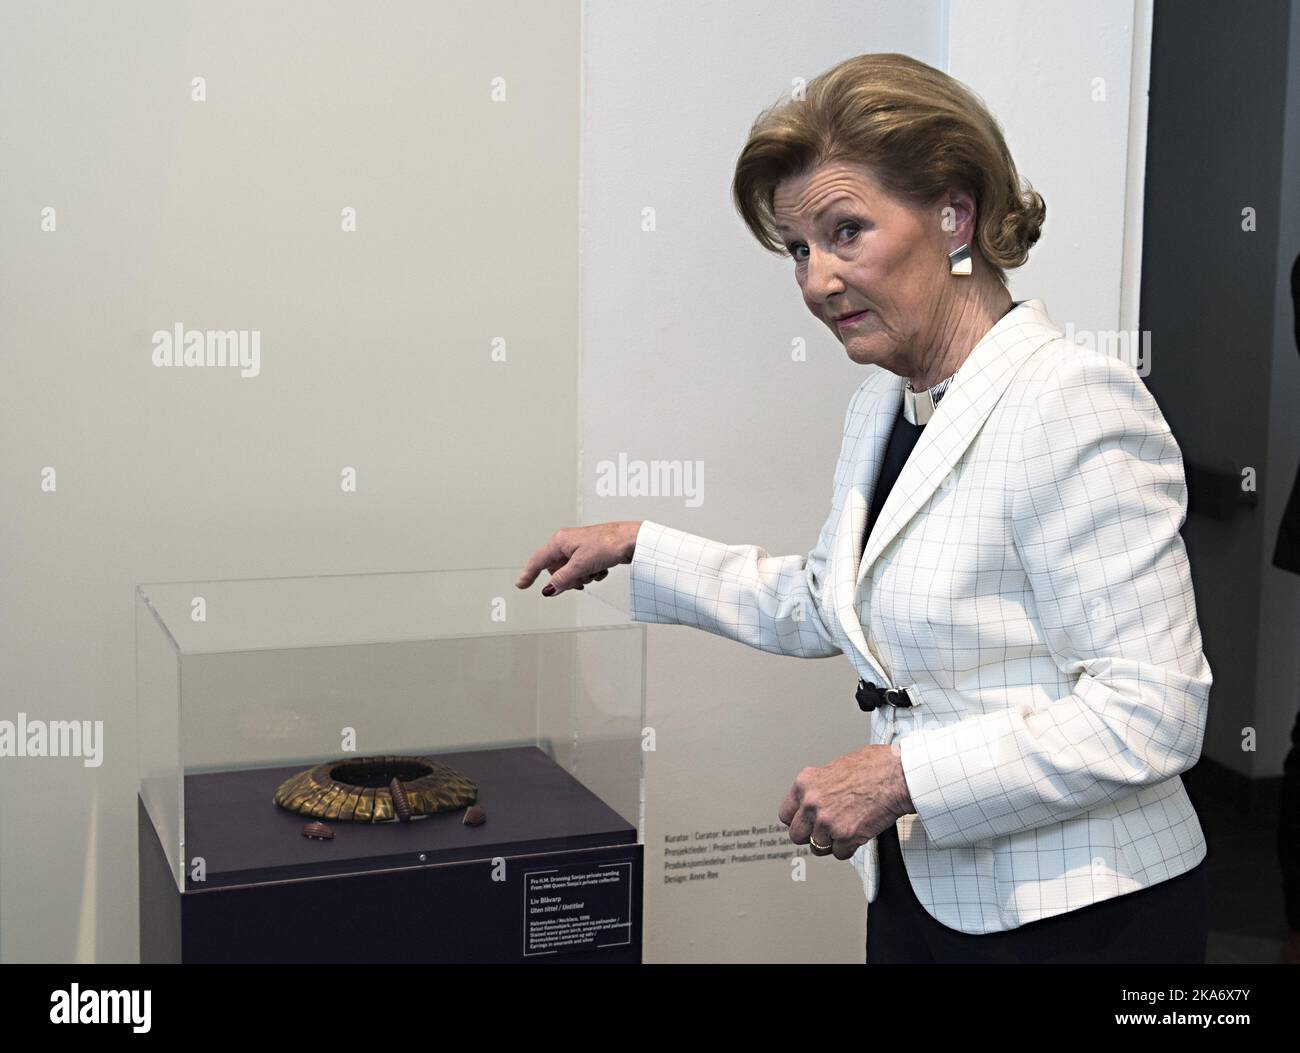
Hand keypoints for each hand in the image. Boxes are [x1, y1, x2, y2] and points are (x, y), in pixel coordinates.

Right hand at [515, 521, 642, 596]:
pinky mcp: (591, 554)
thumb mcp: (581, 566)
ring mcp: (579, 548)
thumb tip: (549, 589)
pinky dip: (592, 574)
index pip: (538, 561)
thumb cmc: (608, 543)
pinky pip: (583, 570)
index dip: (529, 574)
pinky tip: (601, 570)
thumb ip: (563, 579)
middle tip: (580, 582)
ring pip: (571, 572)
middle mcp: (567, 543)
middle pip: (556, 570)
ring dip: (582, 577)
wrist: (631, 540)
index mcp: (560, 541)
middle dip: (568, 580)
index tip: (521, 585)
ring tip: (594, 573)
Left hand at [778, 744, 914, 859]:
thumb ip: (820, 786)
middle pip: (796, 835)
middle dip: (810, 835)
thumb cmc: (874, 766)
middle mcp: (811, 803)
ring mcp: (827, 822)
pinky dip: (848, 848)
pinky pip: (839, 853)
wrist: (897, 775)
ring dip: (831, 843)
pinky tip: (857, 834)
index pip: (785, 814)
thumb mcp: (836, 767)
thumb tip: (818, 797)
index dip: (796, 820)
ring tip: (845, 831)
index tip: (804, 823)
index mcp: (805, 784)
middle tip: (824, 831)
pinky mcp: (846, 837)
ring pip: (818, 847)